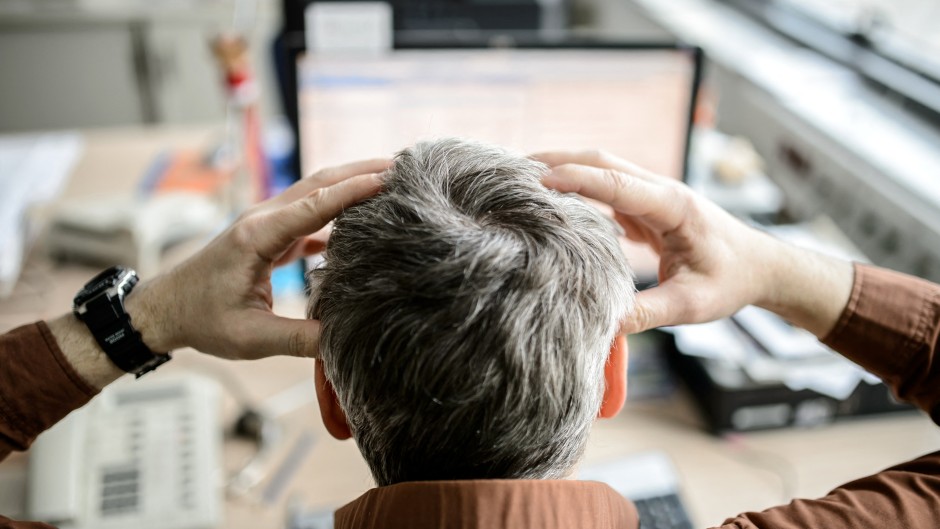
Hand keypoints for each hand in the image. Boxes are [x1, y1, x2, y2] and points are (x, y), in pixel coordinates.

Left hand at [128, 158, 389, 359]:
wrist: (164, 309)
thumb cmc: (201, 320)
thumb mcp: (251, 338)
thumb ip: (299, 339)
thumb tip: (345, 342)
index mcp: (256, 237)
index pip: (313, 205)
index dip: (352, 191)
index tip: (387, 178)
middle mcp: (261, 220)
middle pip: (318, 183)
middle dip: (360, 170)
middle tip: (402, 164)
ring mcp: (265, 224)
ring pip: (314, 193)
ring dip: (350, 184)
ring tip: (391, 181)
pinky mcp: (269, 235)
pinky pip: (309, 213)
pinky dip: (337, 209)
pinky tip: (363, 218)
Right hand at [533, 150, 852, 335]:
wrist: (762, 267)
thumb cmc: (732, 282)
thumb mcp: (691, 306)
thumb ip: (646, 313)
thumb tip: (602, 323)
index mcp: (674, 206)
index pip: (618, 184)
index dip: (577, 179)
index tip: (538, 179)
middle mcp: (662, 192)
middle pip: (604, 162)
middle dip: (560, 160)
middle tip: (514, 168)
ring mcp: (654, 196)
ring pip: (603, 170)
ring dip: (566, 169)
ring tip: (522, 179)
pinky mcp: (647, 207)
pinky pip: (607, 189)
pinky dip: (578, 189)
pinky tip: (552, 200)